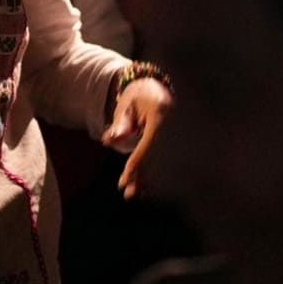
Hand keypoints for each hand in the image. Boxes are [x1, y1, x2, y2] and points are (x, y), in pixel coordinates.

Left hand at [104, 77, 172, 198]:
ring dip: (146, 179)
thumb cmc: (140, 96)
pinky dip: (152, 173)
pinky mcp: (171, 143)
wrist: (159, 88)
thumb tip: (108, 141)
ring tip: (134, 195)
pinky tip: (144, 189)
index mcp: (161, 117)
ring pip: (159, 162)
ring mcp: (174, 137)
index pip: (148, 145)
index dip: (137, 163)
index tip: (126, 178)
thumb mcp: (128, 105)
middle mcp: (171, 129)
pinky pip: (161, 160)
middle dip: (141, 176)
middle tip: (128, 192)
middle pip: (155, 158)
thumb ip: (120, 123)